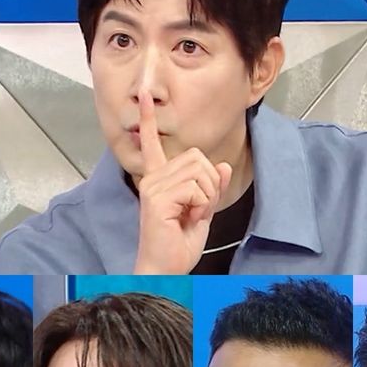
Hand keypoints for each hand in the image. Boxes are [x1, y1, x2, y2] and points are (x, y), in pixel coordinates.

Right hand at [134, 91, 232, 273]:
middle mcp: (153, 177)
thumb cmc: (178, 245)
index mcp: (159, 178)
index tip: (145, 96)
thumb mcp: (203, 211)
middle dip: (210, 184)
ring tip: (191, 215)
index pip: (153, 143)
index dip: (148, 118)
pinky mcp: (156, 197)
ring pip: (200, 172)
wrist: (165, 270)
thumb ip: (212, 187)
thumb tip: (222, 165)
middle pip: (198, 158)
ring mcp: (153, 186)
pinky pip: (196, 188)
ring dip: (206, 196)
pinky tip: (187, 219)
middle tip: (197, 209)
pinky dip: (202, 205)